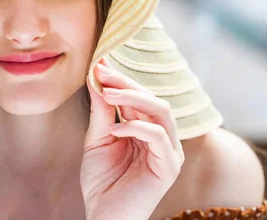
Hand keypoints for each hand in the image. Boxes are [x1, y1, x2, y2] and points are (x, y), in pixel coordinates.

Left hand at [80, 57, 184, 219]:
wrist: (103, 216)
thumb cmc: (102, 181)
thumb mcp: (97, 138)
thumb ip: (101, 110)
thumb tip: (97, 74)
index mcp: (148, 129)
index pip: (139, 96)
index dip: (120, 78)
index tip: (98, 62)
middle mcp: (163, 137)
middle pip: (153, 98)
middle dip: (126, 82)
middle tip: (102, 72)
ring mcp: (169, 151)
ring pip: (161, 110)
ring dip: (132, 97)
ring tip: (106, 94)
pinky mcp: (169, 166)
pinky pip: (157, 135)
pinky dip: (135, 127)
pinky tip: (115, 131)